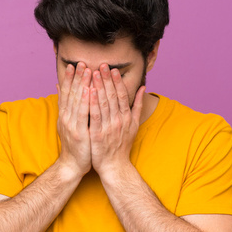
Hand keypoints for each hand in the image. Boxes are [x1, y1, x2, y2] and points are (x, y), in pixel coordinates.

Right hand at [56, 62, 91, 177]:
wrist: (72, 165)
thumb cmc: (75, 145)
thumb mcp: (69, 125)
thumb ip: (67, 109)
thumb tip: (61, 93)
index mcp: (65, 115)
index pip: (66, 93)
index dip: (69, 79)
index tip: (73, 65)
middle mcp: (66, 117)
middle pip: (71, 93)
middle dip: (76, 77)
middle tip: (81, 62)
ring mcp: (71, 124)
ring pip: (76, 100)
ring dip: (81, 84)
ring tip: (86, 70)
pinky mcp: (78, 132)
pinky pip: (82, 113)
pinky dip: (85, 100)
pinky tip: (88, 89)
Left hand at [89, 63, 143, 177]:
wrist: (115, 166)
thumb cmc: (122, 146)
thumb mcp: (134, 125)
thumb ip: (138, 106)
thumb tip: (143, 88)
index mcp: (127, 117)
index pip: (122, 95)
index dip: (117, 81)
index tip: (112, 69)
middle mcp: (120, 120)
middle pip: (113, 96)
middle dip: (107, 79)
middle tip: (101, 65)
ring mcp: (109, 127)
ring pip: (104, 103)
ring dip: (99, 86)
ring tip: (94, 73)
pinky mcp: (99, 134)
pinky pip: (95, 115)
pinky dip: (92, 102)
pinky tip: (88, 91)